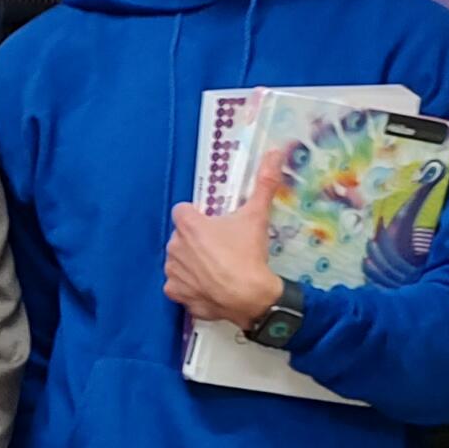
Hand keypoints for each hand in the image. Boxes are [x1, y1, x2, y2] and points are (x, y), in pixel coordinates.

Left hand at [167, 165, 291, 329]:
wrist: (251, 297)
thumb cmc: (249, 254)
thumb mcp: (257, 216)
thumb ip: (264, 183)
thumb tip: (275, 151)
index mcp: (188, 225)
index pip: (183, 211)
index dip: (198, 217)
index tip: (214, 225)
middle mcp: (174, 246)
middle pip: (181, 237)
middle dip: (196, 241)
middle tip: (222, 249)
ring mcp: (173, 271)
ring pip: (178, 260)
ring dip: (191, 263)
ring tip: (217, 270)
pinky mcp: (176, 293)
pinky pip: (178, 285)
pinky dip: (189, 286)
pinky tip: (208, 287)